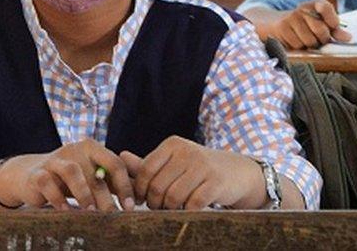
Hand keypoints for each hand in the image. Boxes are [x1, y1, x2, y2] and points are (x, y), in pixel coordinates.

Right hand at [0, 139, 134, 210]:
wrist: (30, 176)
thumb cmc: (70, 178)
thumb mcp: (92, 176)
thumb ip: (113, 181)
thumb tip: (142, 194)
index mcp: (92, 148)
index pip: (115, 163)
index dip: (125, 186)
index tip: (131, 207)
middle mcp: (74, 149)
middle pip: (95, 171)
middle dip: (106, 196)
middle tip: (113, 216)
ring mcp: (54, 160)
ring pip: (72, 171)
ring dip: (84, 193)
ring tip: (90, 212)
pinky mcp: (37, 173)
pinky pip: (48, 182)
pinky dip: (58, 198)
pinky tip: (66, 211)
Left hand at [119, 136, 263, 209]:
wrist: (236, 171)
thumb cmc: (198, 168)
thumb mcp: (174, 161)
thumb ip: (147, 163)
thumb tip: (120, 156)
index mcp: (173, 144)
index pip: (146, 169)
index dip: (139, 189)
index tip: (141, 200)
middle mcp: (187, 151)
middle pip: (158, 186)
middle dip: (155, 202)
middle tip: (159, 207)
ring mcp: (203, 166)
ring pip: (174, 197)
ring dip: (170, 209)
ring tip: (174, 209)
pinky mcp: (216, 182)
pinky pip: (193, 204)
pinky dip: (188, 212)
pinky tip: (190, 210)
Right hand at [257, 0, 350, 49]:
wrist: (277, 23)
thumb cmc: (305, 25)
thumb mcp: (321, 23)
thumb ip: (335, 30)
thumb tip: (348, 38)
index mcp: (315, 4)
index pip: (325, 7)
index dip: (332, 19)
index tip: (333, 26)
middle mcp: (303, 7)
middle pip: (321, 31)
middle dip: (322, 39)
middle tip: (318, 38)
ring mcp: (292, 16)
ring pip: (310, 41)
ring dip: (310, 45)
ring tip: (305, 39)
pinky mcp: (282, 27)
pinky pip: (298, 45)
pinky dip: (299, 47)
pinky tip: (295, 40)